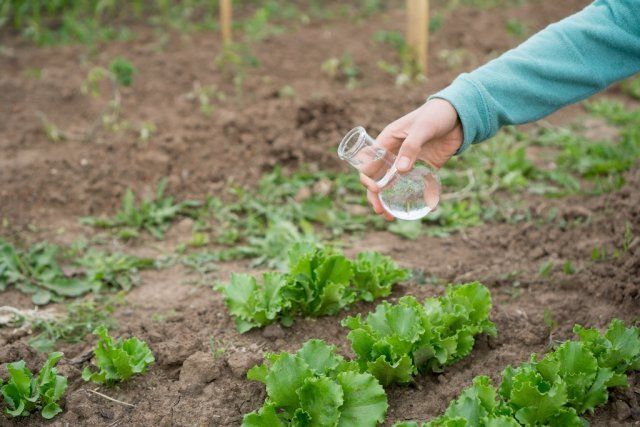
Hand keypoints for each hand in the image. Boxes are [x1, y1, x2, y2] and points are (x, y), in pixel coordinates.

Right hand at [360, 98, 462, 219]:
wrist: (460, 114)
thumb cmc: (436, 114)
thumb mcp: (422, 128)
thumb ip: (411, 147)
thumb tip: (400, 171)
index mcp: (387, 141)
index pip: (369, 163)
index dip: (368, 178)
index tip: (375, 190)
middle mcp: (394, 154)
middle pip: (379, 179)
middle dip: (377, 197)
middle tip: (380, 212)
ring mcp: (409, 163)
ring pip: (395, 186)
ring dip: (392, 201)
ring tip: (391, 217)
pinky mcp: (425, 168)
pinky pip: (418, 186)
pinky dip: (419, 198)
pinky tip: (424, 209)